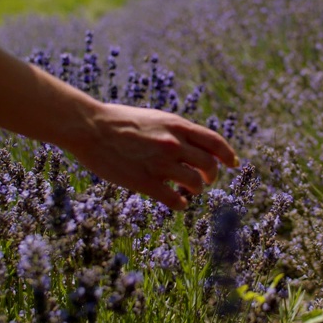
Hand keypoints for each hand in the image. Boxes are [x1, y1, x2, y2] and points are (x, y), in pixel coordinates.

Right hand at [68, 103, 237, 209]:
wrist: (89, 126)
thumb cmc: (118, 120)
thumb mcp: (154, 118)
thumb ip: (174, 130)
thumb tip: (190, 143)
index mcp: (177, 125)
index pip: (215, 142)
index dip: (227, 155)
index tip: (233, 164)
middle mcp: (173, 143)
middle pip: (209, 165)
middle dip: (211, 176)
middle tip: (205, 181)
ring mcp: (160, 163)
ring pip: (195, 184)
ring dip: (195, 190)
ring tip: (188, 191)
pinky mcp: (145, 182)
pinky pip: (174, 200)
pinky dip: (181, 204)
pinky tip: (179, 203)